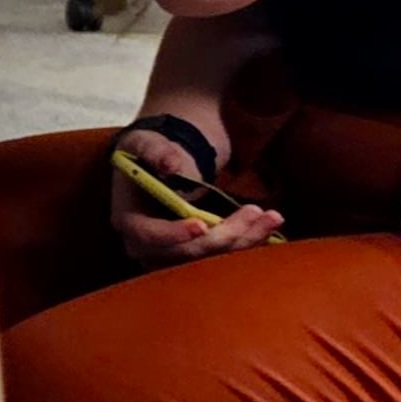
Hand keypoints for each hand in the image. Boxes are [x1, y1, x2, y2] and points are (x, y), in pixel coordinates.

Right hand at [109, 124, 284, 266]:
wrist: (161, 162)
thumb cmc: (149, 151)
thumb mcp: (147, 142)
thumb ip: (157, 151)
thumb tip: (171, 165)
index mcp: (129, 218)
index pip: (147, 235)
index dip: (174, 233)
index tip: (201, 224)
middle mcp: (148, 245)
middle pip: (186, 253)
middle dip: (223, 236)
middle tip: (254, 212)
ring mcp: (173, 252)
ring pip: (210, 259)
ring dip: (244, 241)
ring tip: (272, 217)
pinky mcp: (195, 253)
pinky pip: (221, 256)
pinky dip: (247, 243)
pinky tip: (269, 227)